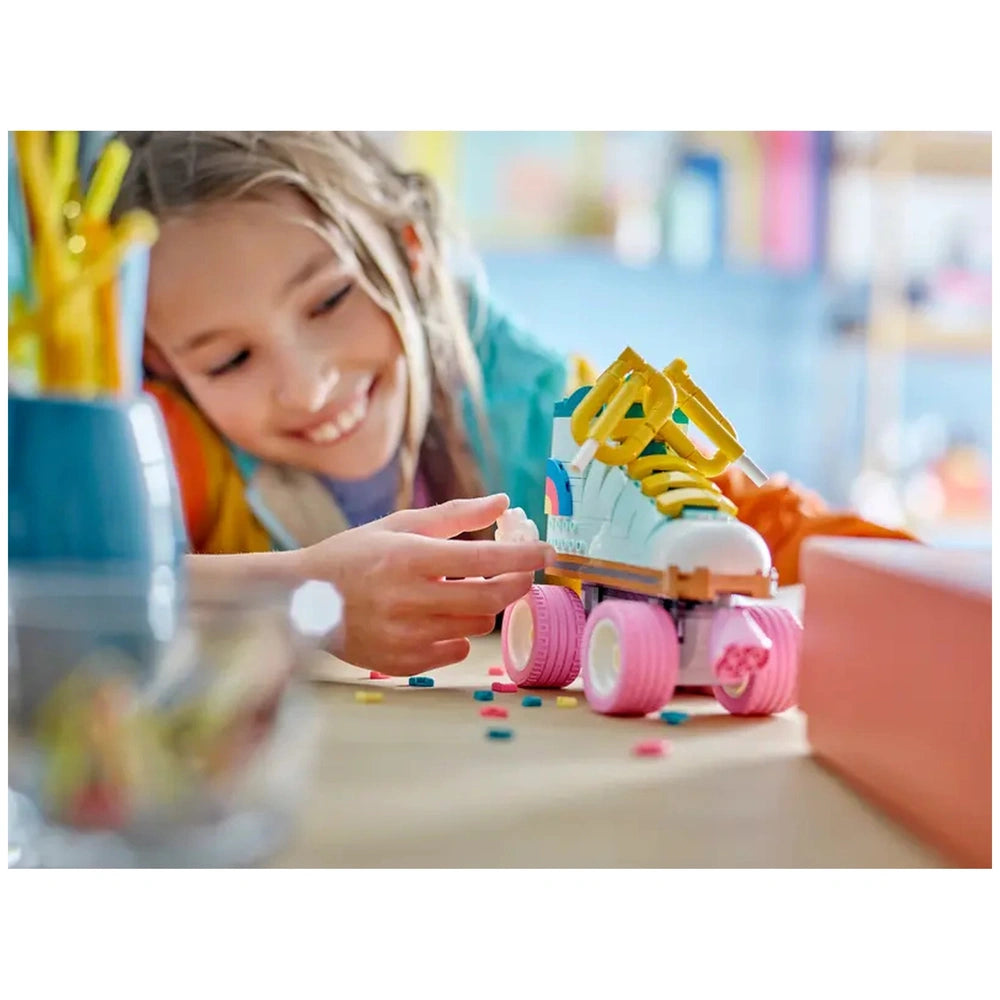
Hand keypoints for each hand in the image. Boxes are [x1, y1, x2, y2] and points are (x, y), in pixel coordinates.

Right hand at [295, 493, 553, 674]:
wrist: (299, 600)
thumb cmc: (354, 555)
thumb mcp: (400, 525)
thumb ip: (456, 514)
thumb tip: (504, 502)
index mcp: (409, 557)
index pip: (484, 558)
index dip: (524, 555)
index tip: (548, 551)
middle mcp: (408, 599)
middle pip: (491, 598)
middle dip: (517, 584)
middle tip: (522, 574)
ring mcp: (404, 636)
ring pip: (478, 624)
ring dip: (483, 606)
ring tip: (462, 591)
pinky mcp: (400, 663)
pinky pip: (456, 649)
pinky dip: (459, 632)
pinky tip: (439, 617)